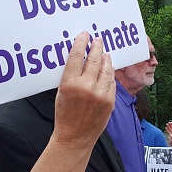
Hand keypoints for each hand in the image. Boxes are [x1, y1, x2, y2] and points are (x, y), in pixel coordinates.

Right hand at [52, 33, 114, 147]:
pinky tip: (108, 69)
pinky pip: (111, 82)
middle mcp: (86, 87)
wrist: (75, 136)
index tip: (84, 35)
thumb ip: (70, 75)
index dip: (81, 42)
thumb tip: (79, 58)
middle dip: (96, 47)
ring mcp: (100, 94)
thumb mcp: (60, 92)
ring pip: (106, 69)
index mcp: (70, 83)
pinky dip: (109, 74)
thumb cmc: (64, 114)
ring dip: (105, 58)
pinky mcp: (110, 101)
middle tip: (97, 40)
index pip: (76, 56)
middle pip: (94, 59)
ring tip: (104, 53)